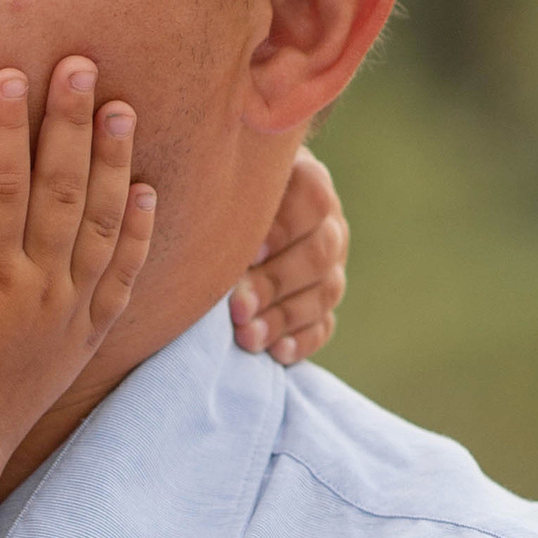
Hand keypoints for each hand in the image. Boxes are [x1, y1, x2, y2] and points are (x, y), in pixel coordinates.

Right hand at [0, 62, 155, 458]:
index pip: (4, 183)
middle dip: (72, 124)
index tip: (13, 74)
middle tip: (83, 66)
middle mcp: (40, 284)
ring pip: (103, 223)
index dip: (8, 126)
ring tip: (123, 109)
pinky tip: (147, 187)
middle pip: (62, 190)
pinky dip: (140, 230)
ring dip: (115, 163)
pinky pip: (125, 274)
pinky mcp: (91, 328)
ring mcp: (73, 306)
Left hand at [231, 148, 347, 360]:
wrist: (217, 230)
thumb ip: (217, 194)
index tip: (249, 255)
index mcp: (305, 183)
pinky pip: (323, 325)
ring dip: (283, 318)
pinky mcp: (322, 303)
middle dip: (276, 284)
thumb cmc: (210, 201)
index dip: (284, 229)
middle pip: (320, 253)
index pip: (313, 200)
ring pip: (324, 291)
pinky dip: (301, 340)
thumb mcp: (215, 189)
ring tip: (245, 338)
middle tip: (236, 309)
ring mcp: (330, 265)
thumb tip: (207, 208)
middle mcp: (326, 224)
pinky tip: (275, 353)